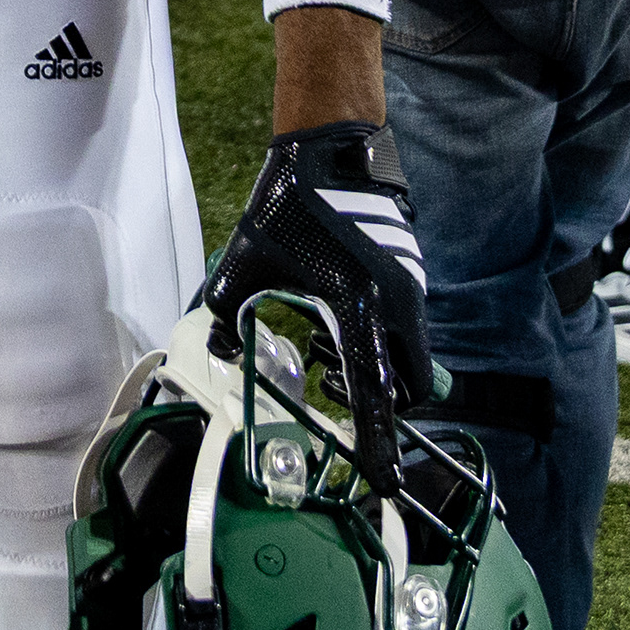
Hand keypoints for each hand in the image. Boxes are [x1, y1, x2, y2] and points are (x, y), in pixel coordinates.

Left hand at [196, 121, 431, 487]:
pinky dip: (383, 338)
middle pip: (408, 386)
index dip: (378, 442)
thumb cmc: (291, 203)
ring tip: (327, 347)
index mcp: (358, 311)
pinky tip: (338, 316)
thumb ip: (228, 307)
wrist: (334, 149)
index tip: (386, 480)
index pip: (374, 396)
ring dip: (380, 368)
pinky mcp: (411, 275)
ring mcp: (411, 290)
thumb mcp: (248, 258)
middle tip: (338, 395)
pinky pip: (407, 328)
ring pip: (410, 356)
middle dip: (382, 404)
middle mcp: (396, 307)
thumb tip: (218, 347)